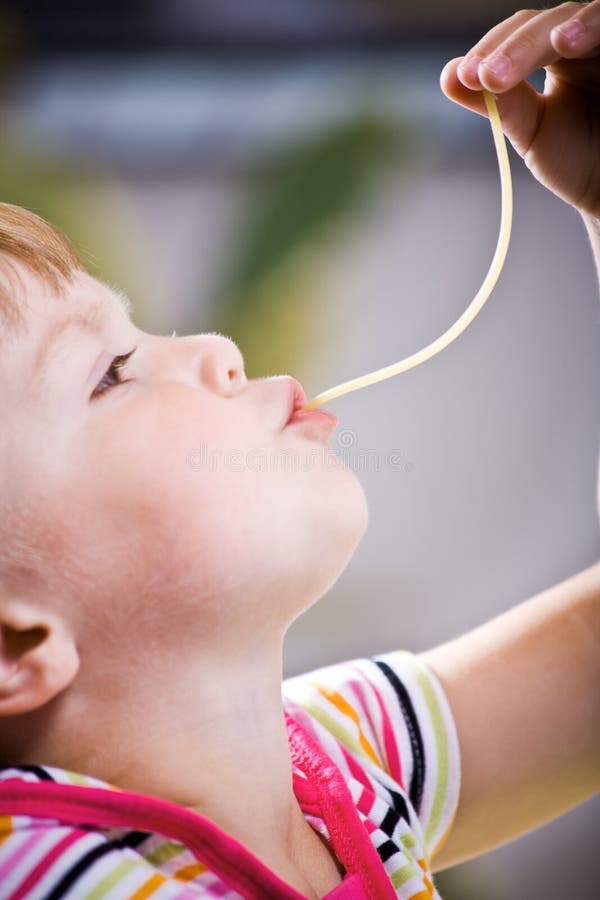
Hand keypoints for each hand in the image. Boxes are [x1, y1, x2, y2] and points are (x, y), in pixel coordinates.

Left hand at [441, 1, 599, 217]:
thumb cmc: (575, 158)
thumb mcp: (530, 130)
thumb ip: (498, 103)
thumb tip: (448, 75)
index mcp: (553, 53)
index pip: (518, 35)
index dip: (491, 49)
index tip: (465, 76)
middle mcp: (582, 39)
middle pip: (548, 22)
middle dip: (516, 47)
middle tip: (487, 75)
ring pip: (585, 16)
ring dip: (558, 31)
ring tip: (550, 46)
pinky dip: (593, 28)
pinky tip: (568, 43)